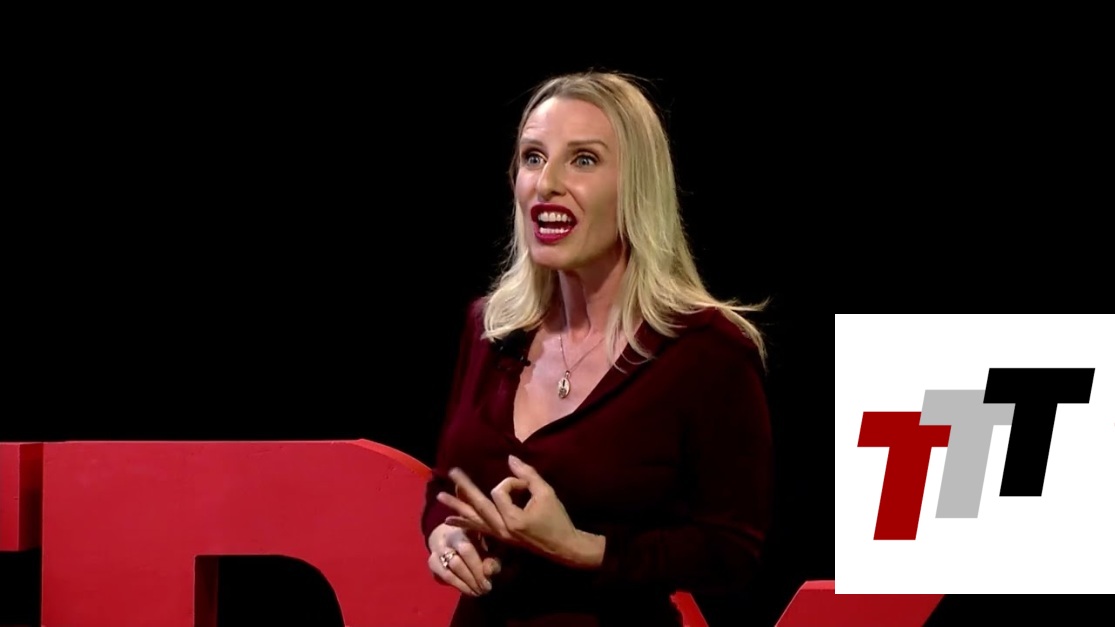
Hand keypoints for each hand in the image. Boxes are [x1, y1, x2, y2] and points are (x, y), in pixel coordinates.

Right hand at [426, 522, 500, 596]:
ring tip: (480, 592)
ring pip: (453, 565)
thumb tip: (489, 572)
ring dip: (468, 582)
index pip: (478, 540)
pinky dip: (459, 585)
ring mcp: (439, 547)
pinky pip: (445, 575)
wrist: (449, 539)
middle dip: (477, 572)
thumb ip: (493, 559)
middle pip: (465, 551)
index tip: (491, 574)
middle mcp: (452, 534)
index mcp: (469, 526)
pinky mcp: (433, 561)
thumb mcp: (490, 548)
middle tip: (487, 588)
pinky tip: (470, 591)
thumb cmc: (478, 543)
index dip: (484, 559)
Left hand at [437, 455, 599, 566]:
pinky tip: (449, 520)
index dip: (513, 482)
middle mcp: (501, 529)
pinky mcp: (499, 537)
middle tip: (452, 471)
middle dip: (465, 487)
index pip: (500, 491)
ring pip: (473, 518)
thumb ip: (528, 474)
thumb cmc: (557, 519)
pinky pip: (476, 529)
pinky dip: (463, 523)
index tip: (527, 485)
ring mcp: (498, 535)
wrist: (563, 546)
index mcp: (512, 520)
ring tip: (441, 496)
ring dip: (457, 506)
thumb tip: (510, 459)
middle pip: (478, 504)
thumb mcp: (546, 493)